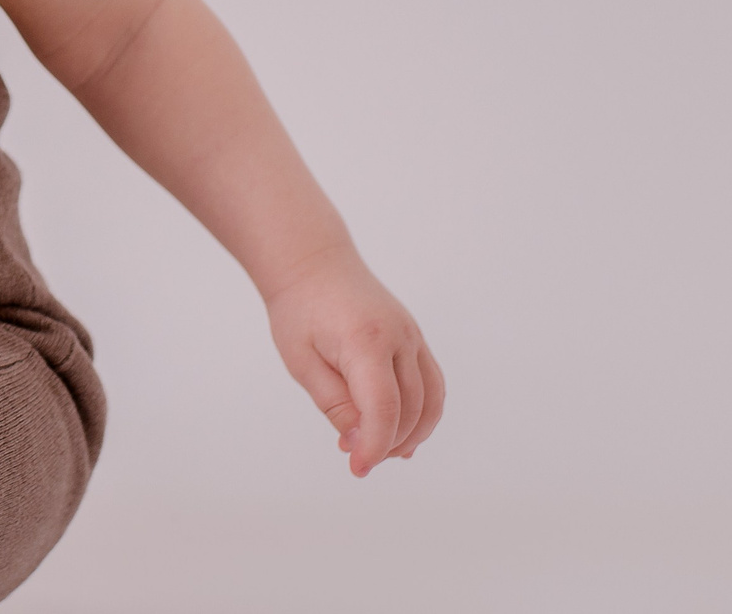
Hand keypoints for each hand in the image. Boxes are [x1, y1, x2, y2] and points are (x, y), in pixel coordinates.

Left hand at [264, 250, 445, 476]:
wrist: (313, 262)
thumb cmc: (299, 310)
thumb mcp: (302, 362)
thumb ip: (334, 404)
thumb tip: (361, 444)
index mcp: (366, 340)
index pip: (383, 407)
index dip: (374, 445)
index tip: (358, 468)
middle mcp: (400, 337)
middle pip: (410, 408)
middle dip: (387, 443)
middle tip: (357, 458)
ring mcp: (413, 336)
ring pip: (430, 400)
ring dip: (411, 434)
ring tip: (381, 451)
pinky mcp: (416, 338)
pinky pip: (432, 384)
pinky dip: (423, 413)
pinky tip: (402, 434)